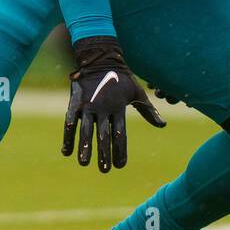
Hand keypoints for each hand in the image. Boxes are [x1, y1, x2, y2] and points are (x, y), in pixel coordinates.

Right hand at [62, 36, 164, 171]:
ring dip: (85, 147)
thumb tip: (163, 125)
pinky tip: (66, 151)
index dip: (120, 150)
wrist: (100, 59)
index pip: (120, 134)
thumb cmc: (121, 79)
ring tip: (84, 163)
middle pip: (104, 135)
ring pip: (86, 130)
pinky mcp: (75, 102)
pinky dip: (68, 136)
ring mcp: (88, 105)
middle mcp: (104, 108)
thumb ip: (148, 111)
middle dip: (104, 153)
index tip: (120, 166)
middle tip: (105, 170)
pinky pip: (70, 122)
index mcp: (119, 108)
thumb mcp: (137, 93)